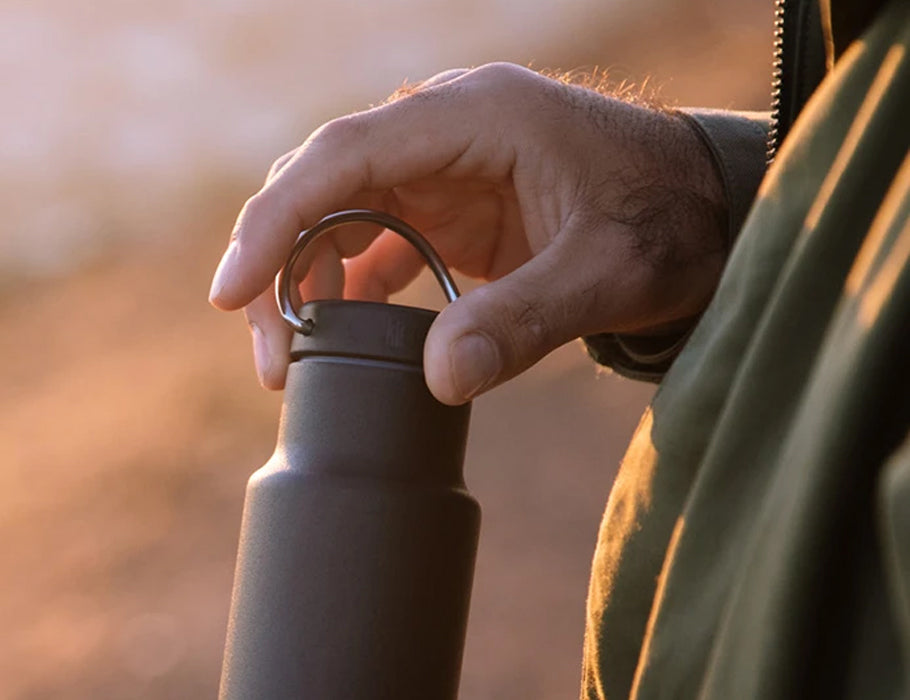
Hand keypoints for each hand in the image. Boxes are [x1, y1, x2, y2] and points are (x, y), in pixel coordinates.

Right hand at [209, 63, 725, 403]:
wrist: (704, 212)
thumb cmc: (667, 223)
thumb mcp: (608, 272)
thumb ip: (527, 319)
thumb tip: (440, 381)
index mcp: (477, 117)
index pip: (347, 155)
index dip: (278, 219)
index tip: (232, 290)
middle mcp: (446, 130)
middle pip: (324, 182)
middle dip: (279, 263)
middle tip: (267, 355)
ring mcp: (445, 166)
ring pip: (338, 210)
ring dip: (304, 279)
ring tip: (291, 359)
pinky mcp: (452, 203)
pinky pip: (375, 234)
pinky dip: (346, 283)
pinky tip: (336, 331)